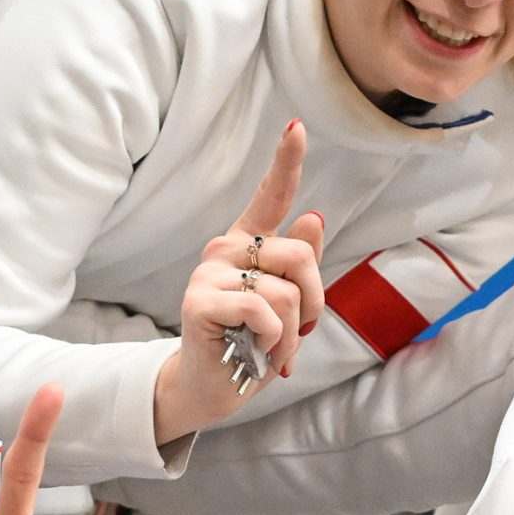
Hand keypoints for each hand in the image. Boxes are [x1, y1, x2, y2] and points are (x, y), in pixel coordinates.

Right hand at [153, 121, 324, 444]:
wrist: (216, 388)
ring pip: (285, 290)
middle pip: (300, 254)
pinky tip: (257, 350)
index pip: (270, 196)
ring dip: (292, 333)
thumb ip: (301, 266)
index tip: (296, 127)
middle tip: (299, 332)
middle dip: (313, 302)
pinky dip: (273, 338)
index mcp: (250, 245)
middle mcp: (226, 250)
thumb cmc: (254, 344)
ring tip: (272, 349)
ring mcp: (209, 273)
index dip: (285, 161)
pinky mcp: (199, 301)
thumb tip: (314, 216)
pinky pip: (261, 309)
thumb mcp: (290, 306)